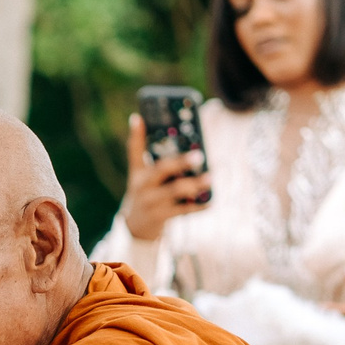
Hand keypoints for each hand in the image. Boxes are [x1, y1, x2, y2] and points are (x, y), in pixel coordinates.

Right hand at [119, 113, 211, 242]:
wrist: (136, 227)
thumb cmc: (145, 193)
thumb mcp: (140, 175)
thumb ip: (142, 151)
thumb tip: (139, 120)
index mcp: (139, 173)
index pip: (134, 150)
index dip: (136, 134)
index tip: (139, 117)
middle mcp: (142, 186)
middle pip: (161, 170)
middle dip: (180, 162)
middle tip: (198, 155)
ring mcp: (151, 202)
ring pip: (174, 191)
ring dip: (194, 184)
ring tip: (210, 178)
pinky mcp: (160, 217)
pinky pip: (182, 210)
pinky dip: (197, 206)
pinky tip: (210, 202)